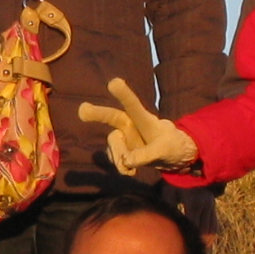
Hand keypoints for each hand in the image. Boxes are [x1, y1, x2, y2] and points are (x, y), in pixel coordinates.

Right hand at [76, 77, 197, 174]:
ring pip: (113, 144)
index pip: (133, 105)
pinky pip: (114, 158)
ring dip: (119, 158)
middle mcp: (130, 124)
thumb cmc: (171, 145)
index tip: (114, 82)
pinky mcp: (120, 149)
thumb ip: (146, 155)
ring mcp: (123, 136)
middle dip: (97, 113)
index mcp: (144, 119)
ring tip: (132, 169)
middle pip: (111, 116)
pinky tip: (131, 171)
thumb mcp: (164, 150)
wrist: (172, 155)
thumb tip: (126, 161)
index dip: (124, 94)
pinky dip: (121, 167)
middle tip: (82, 110)